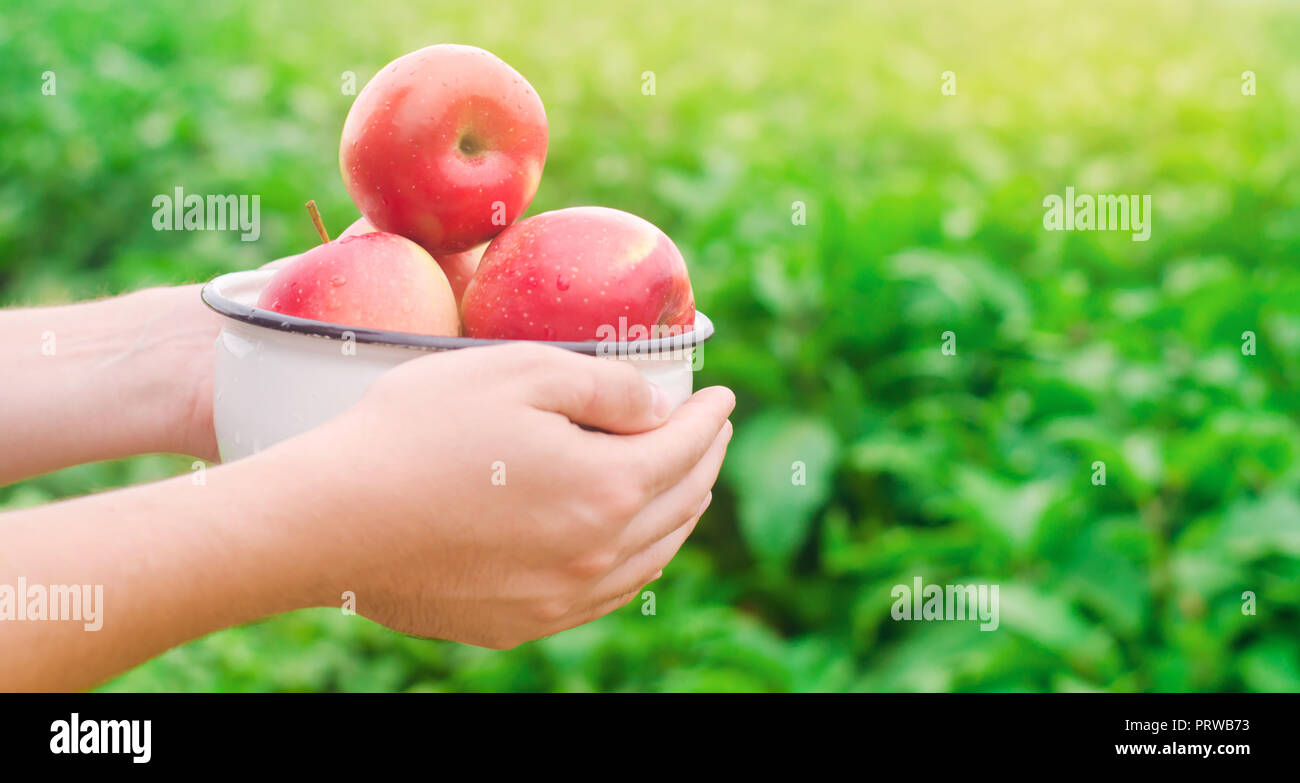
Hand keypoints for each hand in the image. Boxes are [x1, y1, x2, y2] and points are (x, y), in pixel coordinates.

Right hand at [278, 342, 734, 648]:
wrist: (329, 520)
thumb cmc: (418, 431)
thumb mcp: (520, 372)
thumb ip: (607, 386)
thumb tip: (658, 407)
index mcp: (608, 487)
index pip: (685, 446)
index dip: (709, 416)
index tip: (720, 396)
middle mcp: (598, 554)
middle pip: (680, 504)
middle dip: (703, 461)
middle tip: (709, 433)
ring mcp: (560, 597)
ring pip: (651, 557)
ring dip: (679, 514)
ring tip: (684, 485)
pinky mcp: (521, 621)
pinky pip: (606, 595)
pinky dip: (636, 561)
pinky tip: (629, 545)